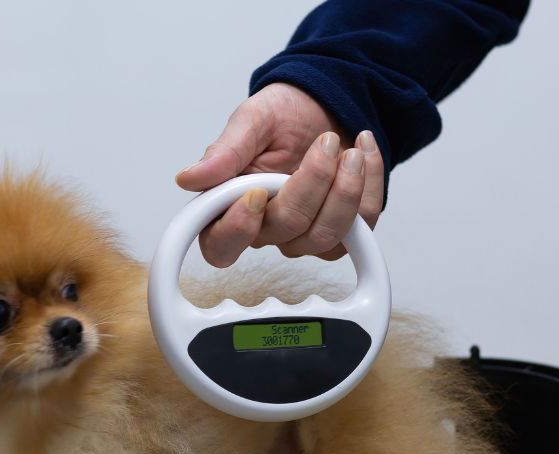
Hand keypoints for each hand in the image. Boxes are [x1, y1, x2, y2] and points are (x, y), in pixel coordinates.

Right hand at [176, 83, 384, 266]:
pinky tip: (364, 151)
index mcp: (230, 206)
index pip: (220, 246)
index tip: (257, 193)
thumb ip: (225, 151)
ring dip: (345, 190)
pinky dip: (369, 185)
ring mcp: (305, 234)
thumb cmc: (285, 114)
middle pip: (286, 232)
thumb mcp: (252, 120)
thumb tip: (189, 178)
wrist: (327, 103)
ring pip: (326, 237)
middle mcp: (266, 228)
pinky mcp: (343, 232)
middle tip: (326, 143)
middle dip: (312, 183)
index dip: (238, 229)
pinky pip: (362, 226)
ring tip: (350, 150)